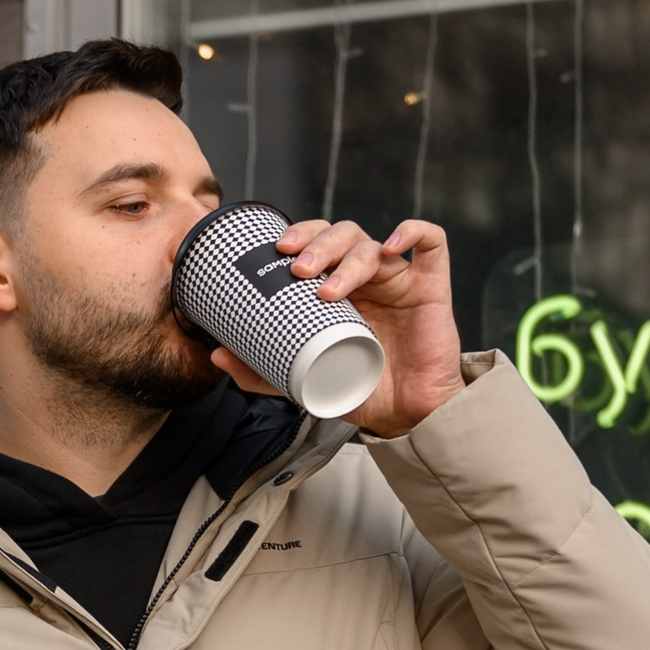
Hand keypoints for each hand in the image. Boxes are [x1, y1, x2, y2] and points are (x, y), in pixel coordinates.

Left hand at [207, 217, 464, 437]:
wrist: (403, 417)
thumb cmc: (358, 389)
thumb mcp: (301, 380)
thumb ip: (261, 371)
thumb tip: (217, 356)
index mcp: (338, 287)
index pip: (318, 242)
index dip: (300, 235)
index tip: (277, 251)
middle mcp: (366, 277)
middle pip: (342, 234)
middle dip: (317, 244)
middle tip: (296, 267)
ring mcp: (399, 280)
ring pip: (373, 244)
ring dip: (347, 259)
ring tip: (327, 290)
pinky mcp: (432, 288)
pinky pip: (432, 243)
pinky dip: (413, 232)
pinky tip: (390, 245)